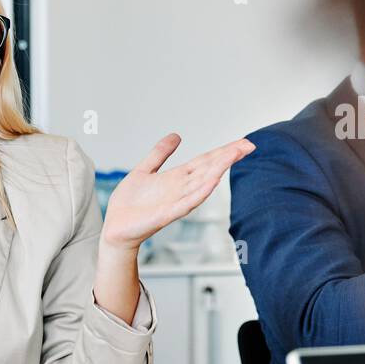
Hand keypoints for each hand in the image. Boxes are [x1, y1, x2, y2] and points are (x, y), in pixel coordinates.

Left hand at [101, 133, 254, 249]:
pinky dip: (200, 192)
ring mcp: (176, 201)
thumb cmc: (129, 204)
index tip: (242, 143)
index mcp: (177, 178)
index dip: (223, 151)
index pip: (205, 161)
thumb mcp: (144, 170)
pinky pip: (187, 202)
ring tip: (235, 155)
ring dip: (219, 169)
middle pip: (209, 169)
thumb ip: (160, 154)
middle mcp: (180, 189)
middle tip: (249, 145)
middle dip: (228, 157)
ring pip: (202, 183)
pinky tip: (212, 181)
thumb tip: (176, 136)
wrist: (115, 227)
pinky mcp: (166, 214)